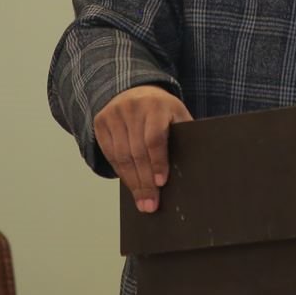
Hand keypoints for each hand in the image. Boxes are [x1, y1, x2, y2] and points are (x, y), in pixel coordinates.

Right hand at [93, 85, 192, 212]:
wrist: (136, 90)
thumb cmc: (162, 110)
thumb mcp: (177, 115)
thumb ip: (183, 135)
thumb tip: (194, 167)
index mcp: (156, 106)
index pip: (154, 138)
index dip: (158, 162)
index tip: (161, 182)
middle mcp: (133, 107)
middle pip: (137, 152)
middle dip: (144, 182)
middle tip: (151, 204)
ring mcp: (114, 114)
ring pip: (122, 156)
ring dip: (132, 182)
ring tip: (142, 201)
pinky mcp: (101, 122)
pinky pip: (110, 154)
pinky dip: (120, 172)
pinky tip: (130, 184)